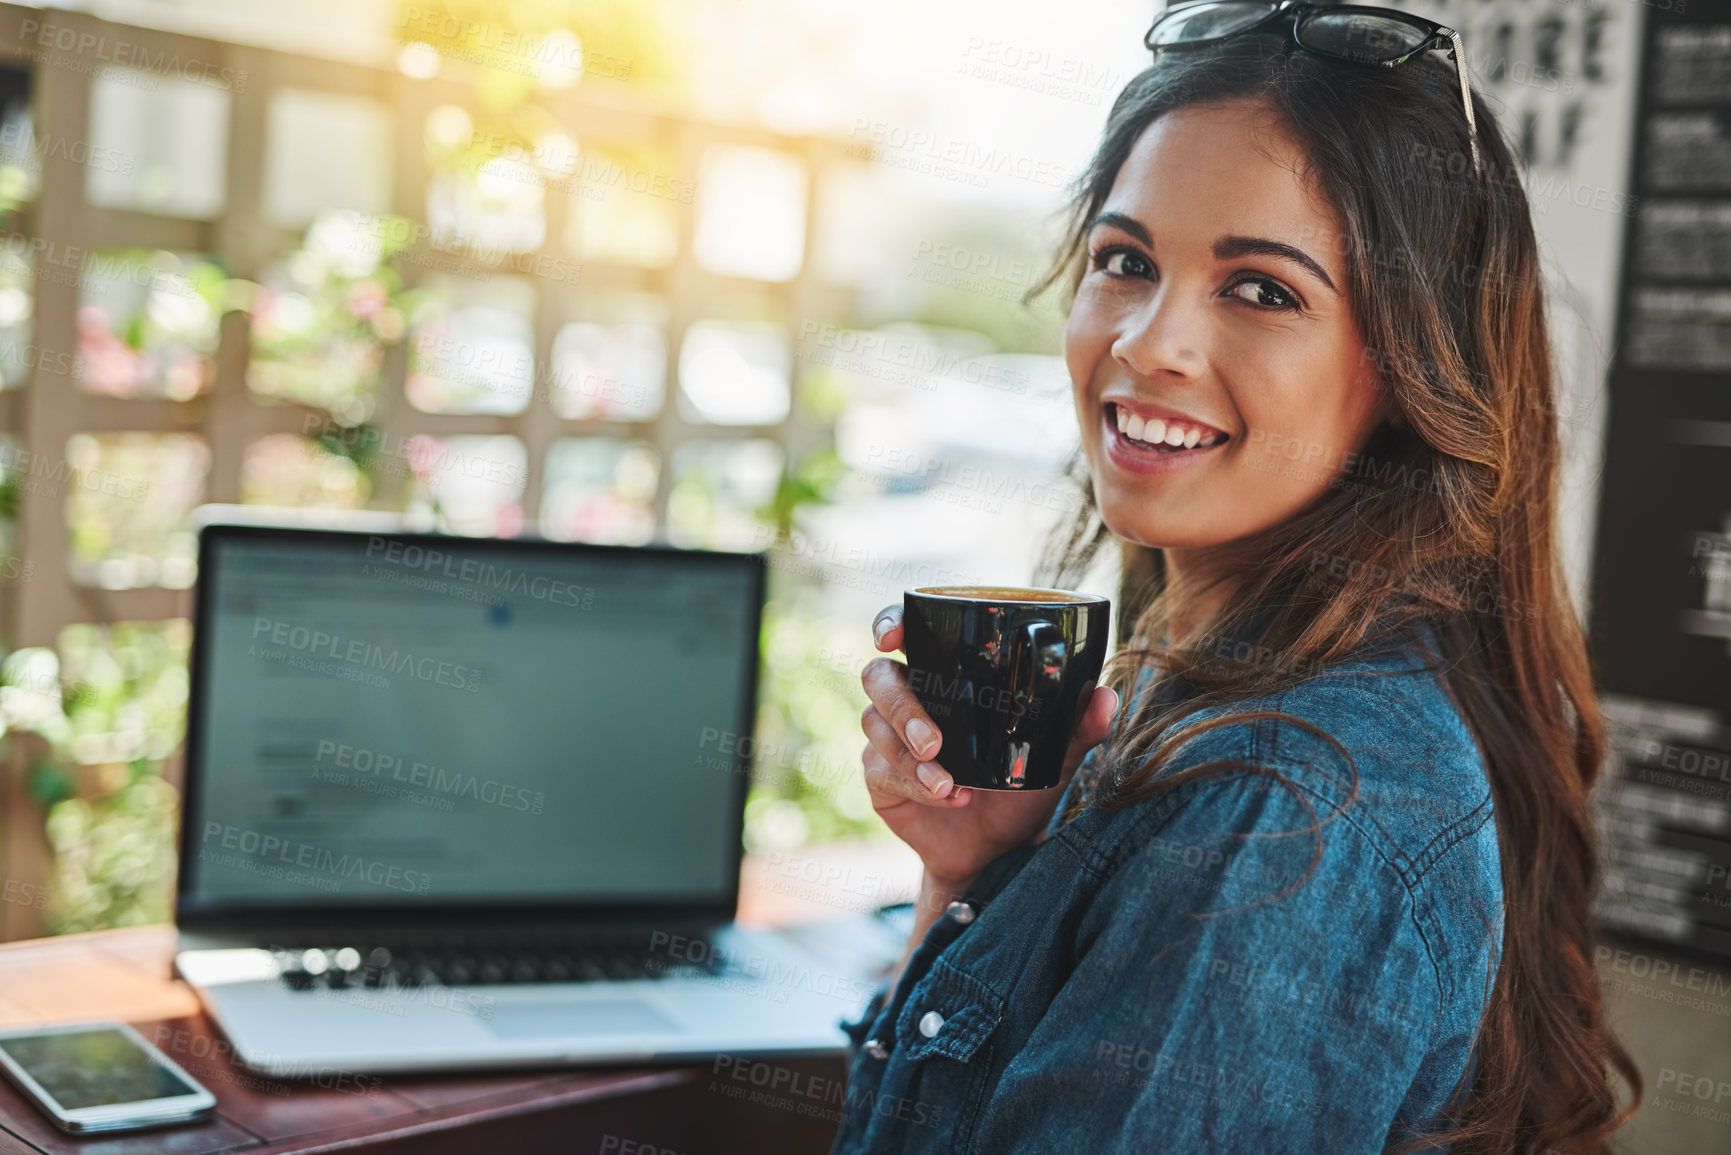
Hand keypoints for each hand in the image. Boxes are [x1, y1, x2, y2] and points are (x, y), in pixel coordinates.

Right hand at [858, 603, 1118, 889]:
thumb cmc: (1021, 790)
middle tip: (935, 742)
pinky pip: (882, 770)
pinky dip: (915, 784)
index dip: (891, 624)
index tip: (890, 638)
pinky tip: (947, 797)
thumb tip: (1105, 698)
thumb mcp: (1054, 758)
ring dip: (910, 757)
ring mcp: (888, 738)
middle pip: (878, 678)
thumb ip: (1079, 727)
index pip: (905, 632)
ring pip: (876, 726)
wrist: (998, 851)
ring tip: (949, 785)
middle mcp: (911, 699)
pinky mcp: (880, 777)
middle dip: (903, 707)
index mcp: (946, 676)